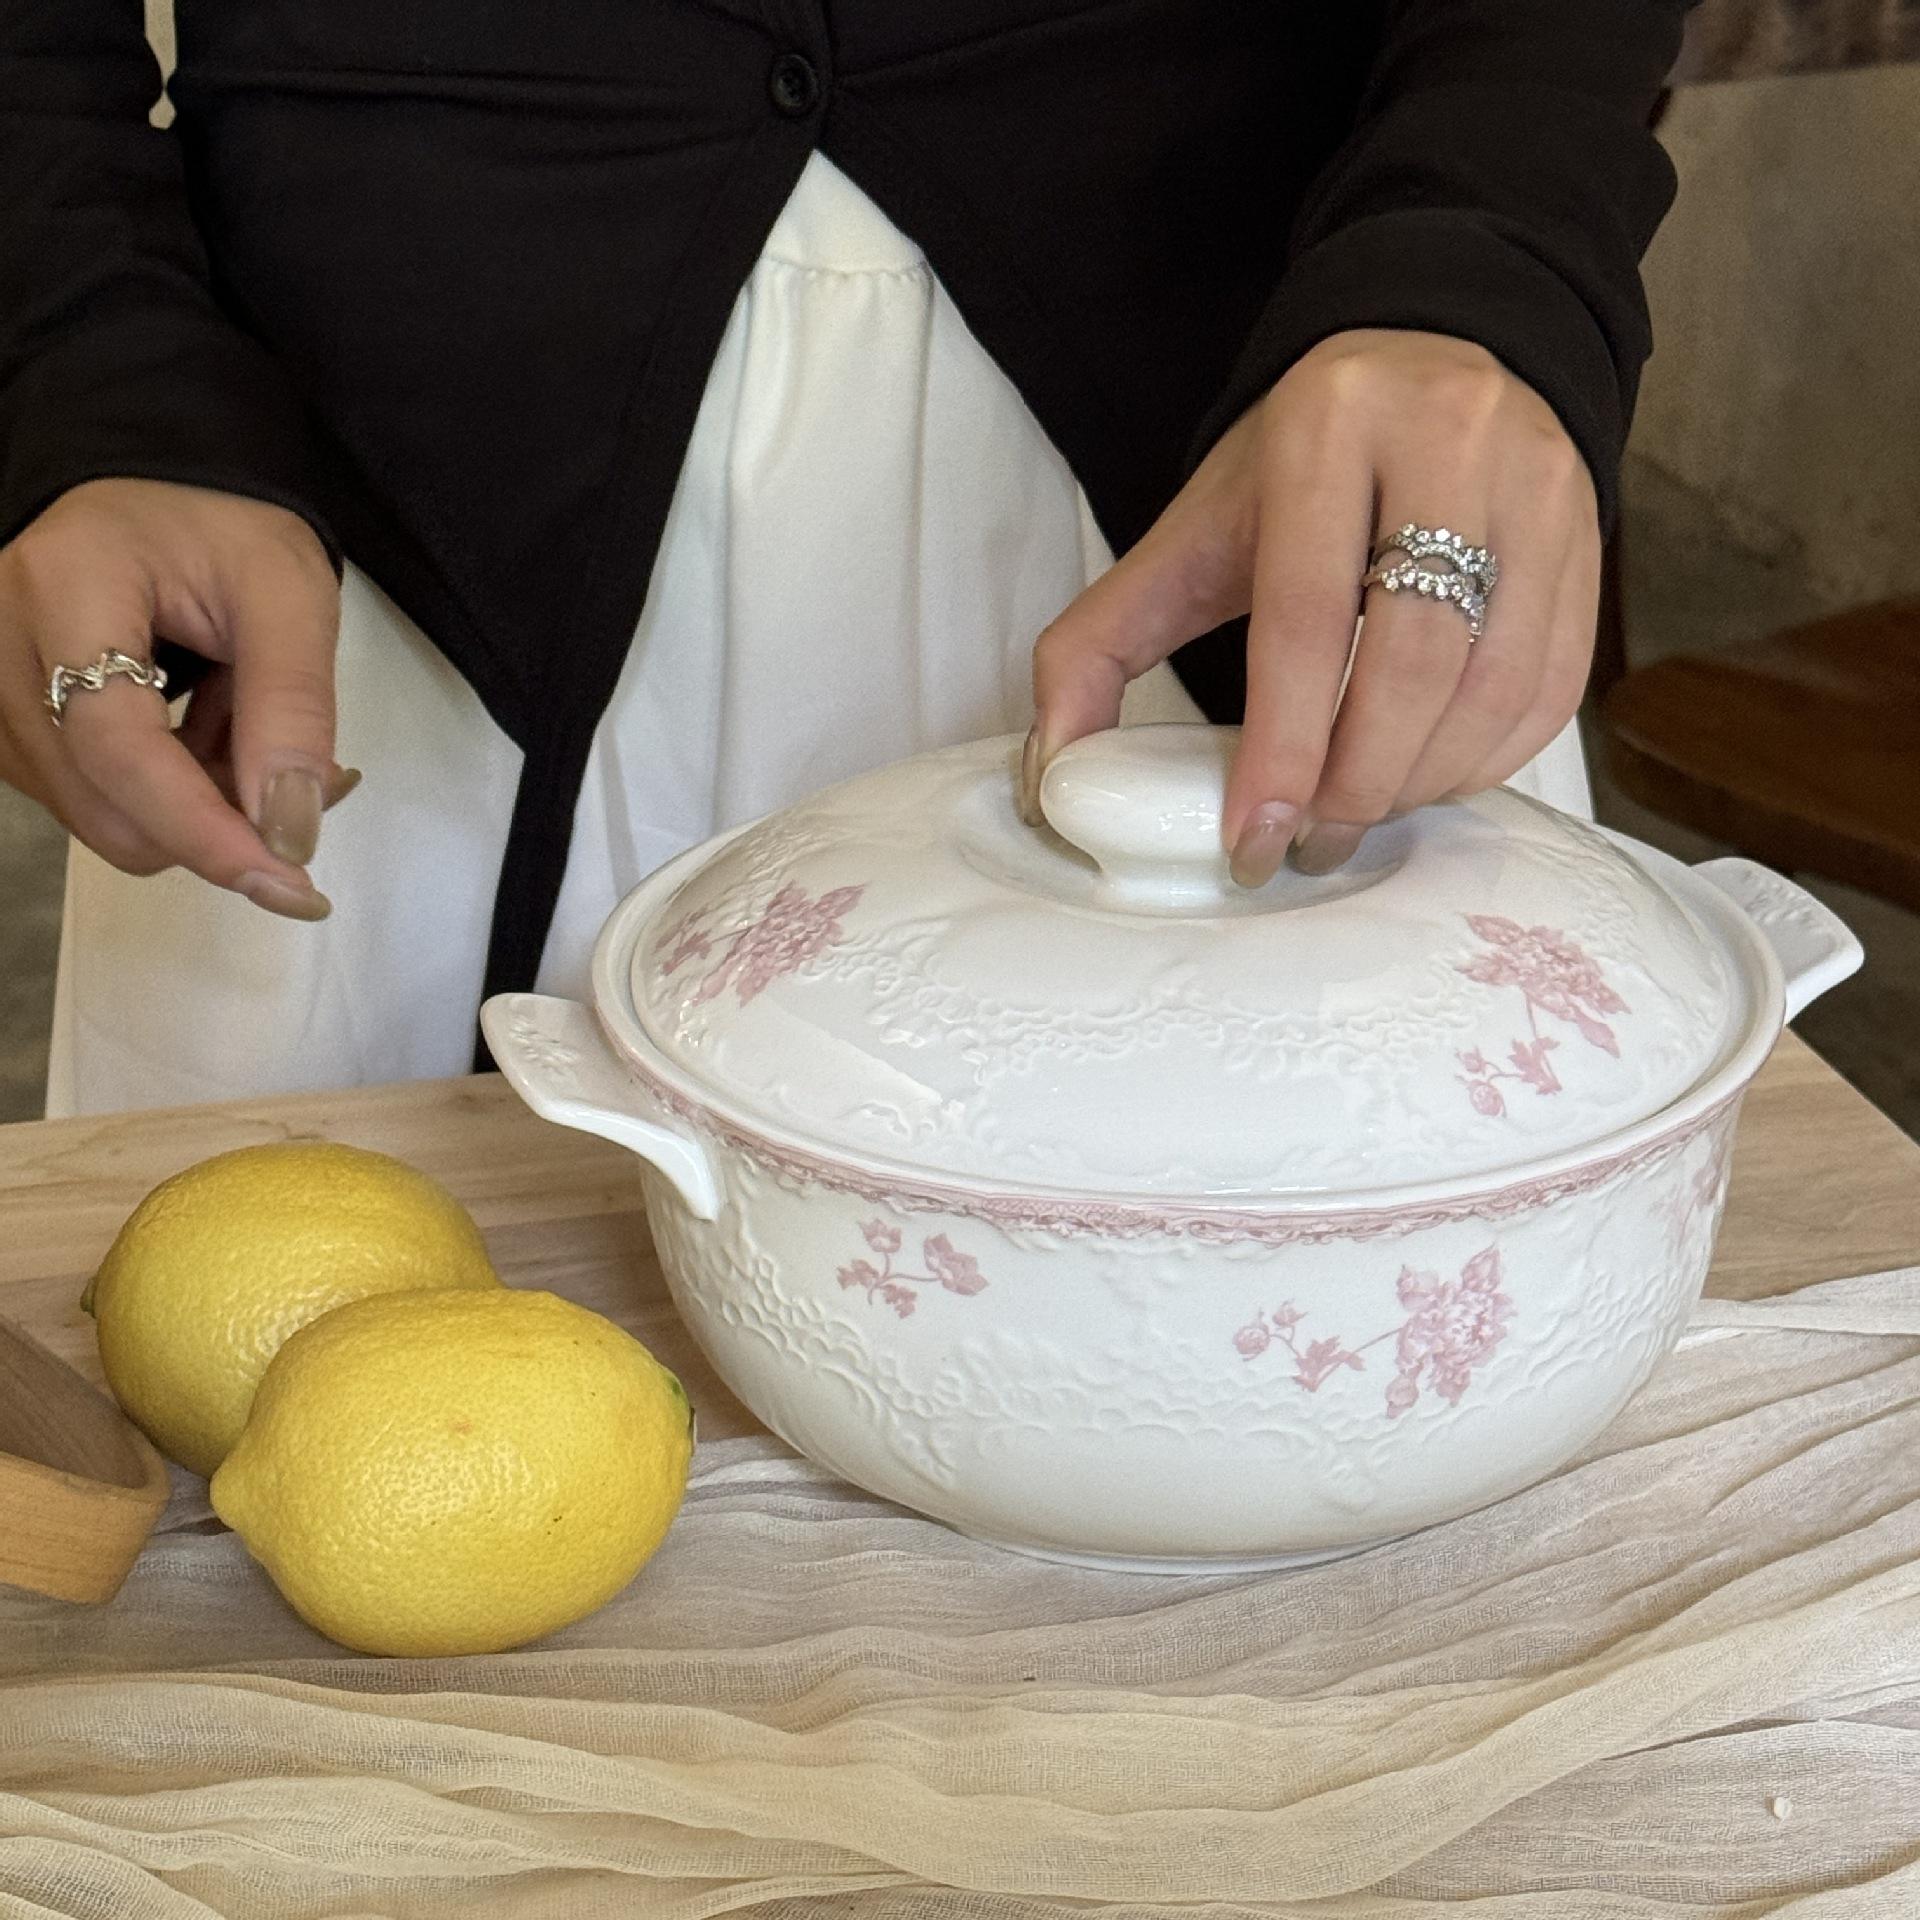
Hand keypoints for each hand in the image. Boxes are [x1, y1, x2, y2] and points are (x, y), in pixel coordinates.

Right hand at [0, 478, 353, 917]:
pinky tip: (209, 733)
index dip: (203, 827)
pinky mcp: (13, 731)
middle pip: (105, 804)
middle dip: (219, 822)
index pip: (116, 744)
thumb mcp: (287, 592)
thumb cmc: (222, 532)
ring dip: (203, 806)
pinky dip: (174, 796)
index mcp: (64, 584)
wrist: (156, 502)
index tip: (287, 879)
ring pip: (108, 819)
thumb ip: (292, 706)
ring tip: (248, 723)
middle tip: (311, 776)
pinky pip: (100, 804)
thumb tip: (290, 831)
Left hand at [1025, 329, 1600, 879]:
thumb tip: (1053, 769)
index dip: (1280, 748)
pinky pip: (1551, 686)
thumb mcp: (1194, 528)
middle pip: (1413, 659)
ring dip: (1423, 781)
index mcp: (1327, 431)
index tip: (1253, 838)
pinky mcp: (1590, 538)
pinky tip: (1426, 777)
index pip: (1307, 618)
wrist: (1433, 361)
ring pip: (1494, 682)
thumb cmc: (1304, 465)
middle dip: (1356, 782)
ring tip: (1359, 816)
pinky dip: (1486, 759)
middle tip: (1310, 841)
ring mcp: (1537, 488)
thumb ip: (1103, 641)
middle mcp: (1449, 442)